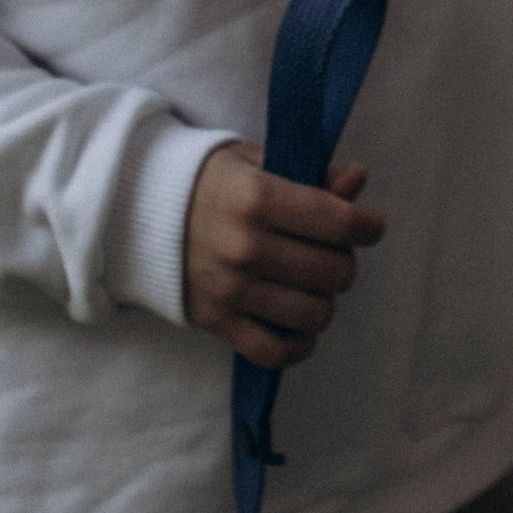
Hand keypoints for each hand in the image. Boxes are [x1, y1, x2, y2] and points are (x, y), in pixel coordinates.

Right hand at [182, 141, 383, 369]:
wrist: (142, 211)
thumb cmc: (213, 181)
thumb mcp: (259, 161)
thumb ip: (312, 176)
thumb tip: (357, 182)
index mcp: (258, 196)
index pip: (338, 223)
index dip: (367, 226)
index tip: (370, 226)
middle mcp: (245, 246)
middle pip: (333, 273)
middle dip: (344, 262)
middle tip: (332, 253)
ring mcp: (230, 289)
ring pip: (313, 315)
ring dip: (324, 302)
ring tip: (313, 286)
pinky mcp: (216, 321)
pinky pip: (274, 351)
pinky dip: (298, 345)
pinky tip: (299, 325)